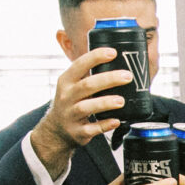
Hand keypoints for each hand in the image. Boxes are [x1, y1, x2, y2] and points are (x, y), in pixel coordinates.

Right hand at [30, 48, 133, 173]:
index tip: (113, 52)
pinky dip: (104, 125)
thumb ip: (88, 72)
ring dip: (105, 102)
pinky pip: (91, 129)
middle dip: (108, 79)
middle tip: (128, 76)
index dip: (96, 57)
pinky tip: (116, 120)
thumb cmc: (72, 101)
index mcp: (66, 81)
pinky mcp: (77, 132)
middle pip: (87, 85)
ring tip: (122, 100)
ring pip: (87, 107)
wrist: (57, 130)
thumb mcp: (72, 84)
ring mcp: (70, 115)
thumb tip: (115, 55)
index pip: (79, 65)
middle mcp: (66, 96)